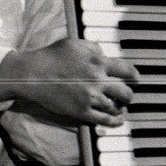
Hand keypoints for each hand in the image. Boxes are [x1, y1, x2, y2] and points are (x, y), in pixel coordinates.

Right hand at [0, 38, 138, 126]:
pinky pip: (105, 120)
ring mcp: (90, 97)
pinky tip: (119, 119)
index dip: (135, 77)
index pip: (128, 72)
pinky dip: (116, 121)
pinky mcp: (81, 112)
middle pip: (126, 92)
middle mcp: (98, 80)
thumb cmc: (50, 57)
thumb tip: (105, 53)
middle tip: (126, 95)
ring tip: (120, 106)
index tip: (135, 80)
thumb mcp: (74, 44)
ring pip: (117, 107)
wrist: (29, 74)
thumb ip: (94, 47)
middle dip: (129, 94)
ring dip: (120, 107)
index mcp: (98, 62)